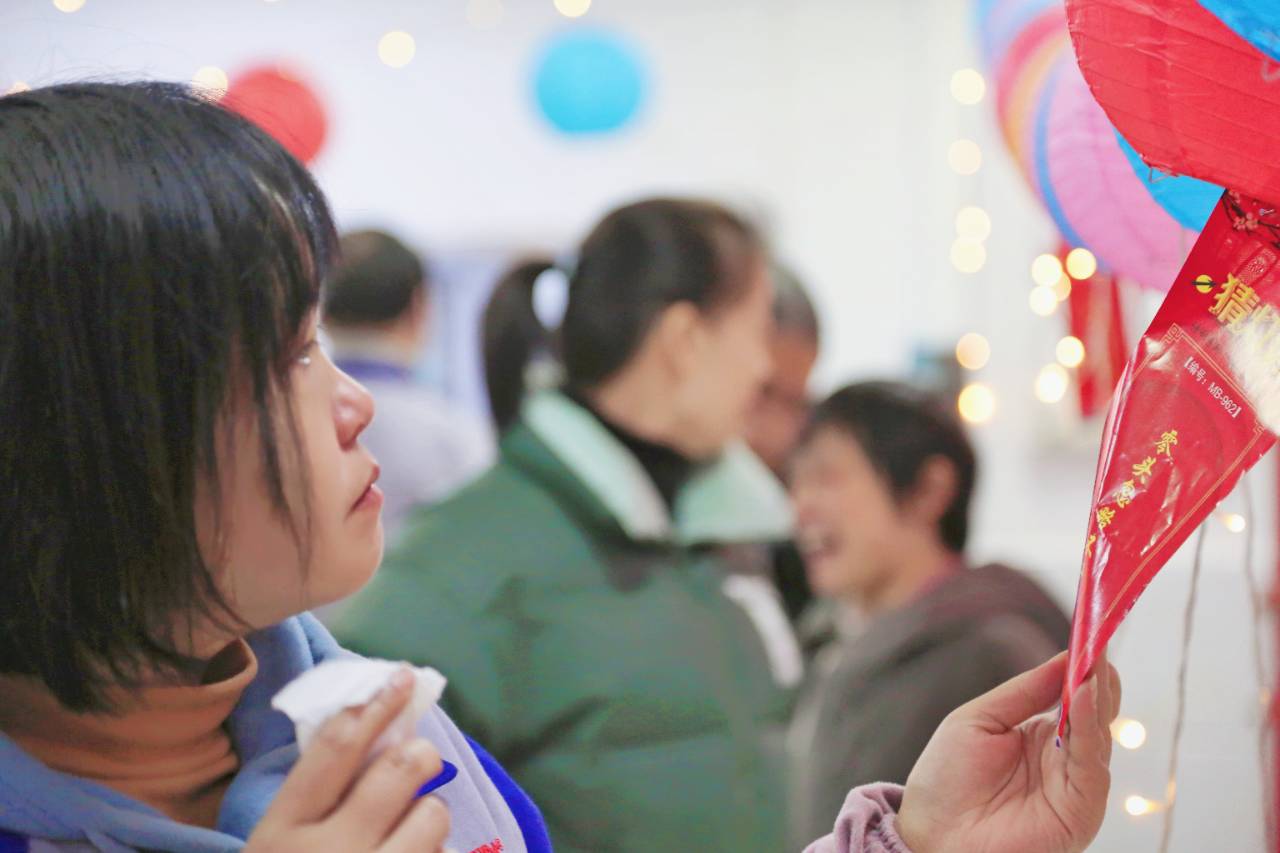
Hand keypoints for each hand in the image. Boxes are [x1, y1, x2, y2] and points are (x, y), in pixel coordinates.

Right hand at [246, 668, 450, 851]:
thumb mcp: (279, 846)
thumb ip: (317, 798)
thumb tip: (378, 727)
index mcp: (282, 832)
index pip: (336, 747)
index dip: (375, 705)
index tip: (401, 679)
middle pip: (397, 769)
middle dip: (416, 755)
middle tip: (416, 759)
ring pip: (432, 815)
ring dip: (428, 816)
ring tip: (409, 834)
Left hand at [897, 652, 1119, 852]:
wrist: (930, 836)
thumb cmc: (946, 781)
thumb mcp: (980, 719)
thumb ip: (1025, 691)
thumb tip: (1066, 657)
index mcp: (1040, 737)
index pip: (1074, 699)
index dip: (1083, 668)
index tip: (1089, 635)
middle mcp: (1063, 761)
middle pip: (1094, 715)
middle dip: (1098, 679)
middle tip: (1099, 644)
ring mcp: (1074, 787)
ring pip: (1098, 737)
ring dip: (1097, 699)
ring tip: (1093, 666)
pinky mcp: (1079, 812)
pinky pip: (1092, 766)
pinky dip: (1090, 730)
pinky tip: (1083, 698)